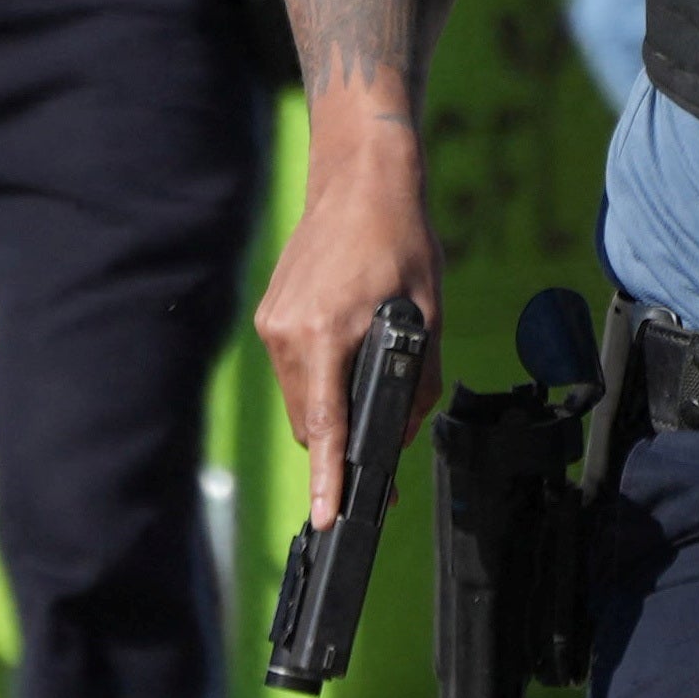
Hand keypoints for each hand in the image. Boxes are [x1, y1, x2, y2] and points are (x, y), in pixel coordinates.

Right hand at [252, 162, 442, 526]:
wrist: (359, 180)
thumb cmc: (399, 239)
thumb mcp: (428, 313)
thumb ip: (417, 381)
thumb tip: (402, 431)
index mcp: (326, 332)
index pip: (326, 425)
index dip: (330, 478)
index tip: (328, 517)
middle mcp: (287, 333)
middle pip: (310, 425)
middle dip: (341, 451)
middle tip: (381, 471)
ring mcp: (272, 325)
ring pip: (300, 403)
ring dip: (330, 414)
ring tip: (372, 397)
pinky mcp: (270, 317)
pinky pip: (294, 375)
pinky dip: (320, 385)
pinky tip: (350, 364)